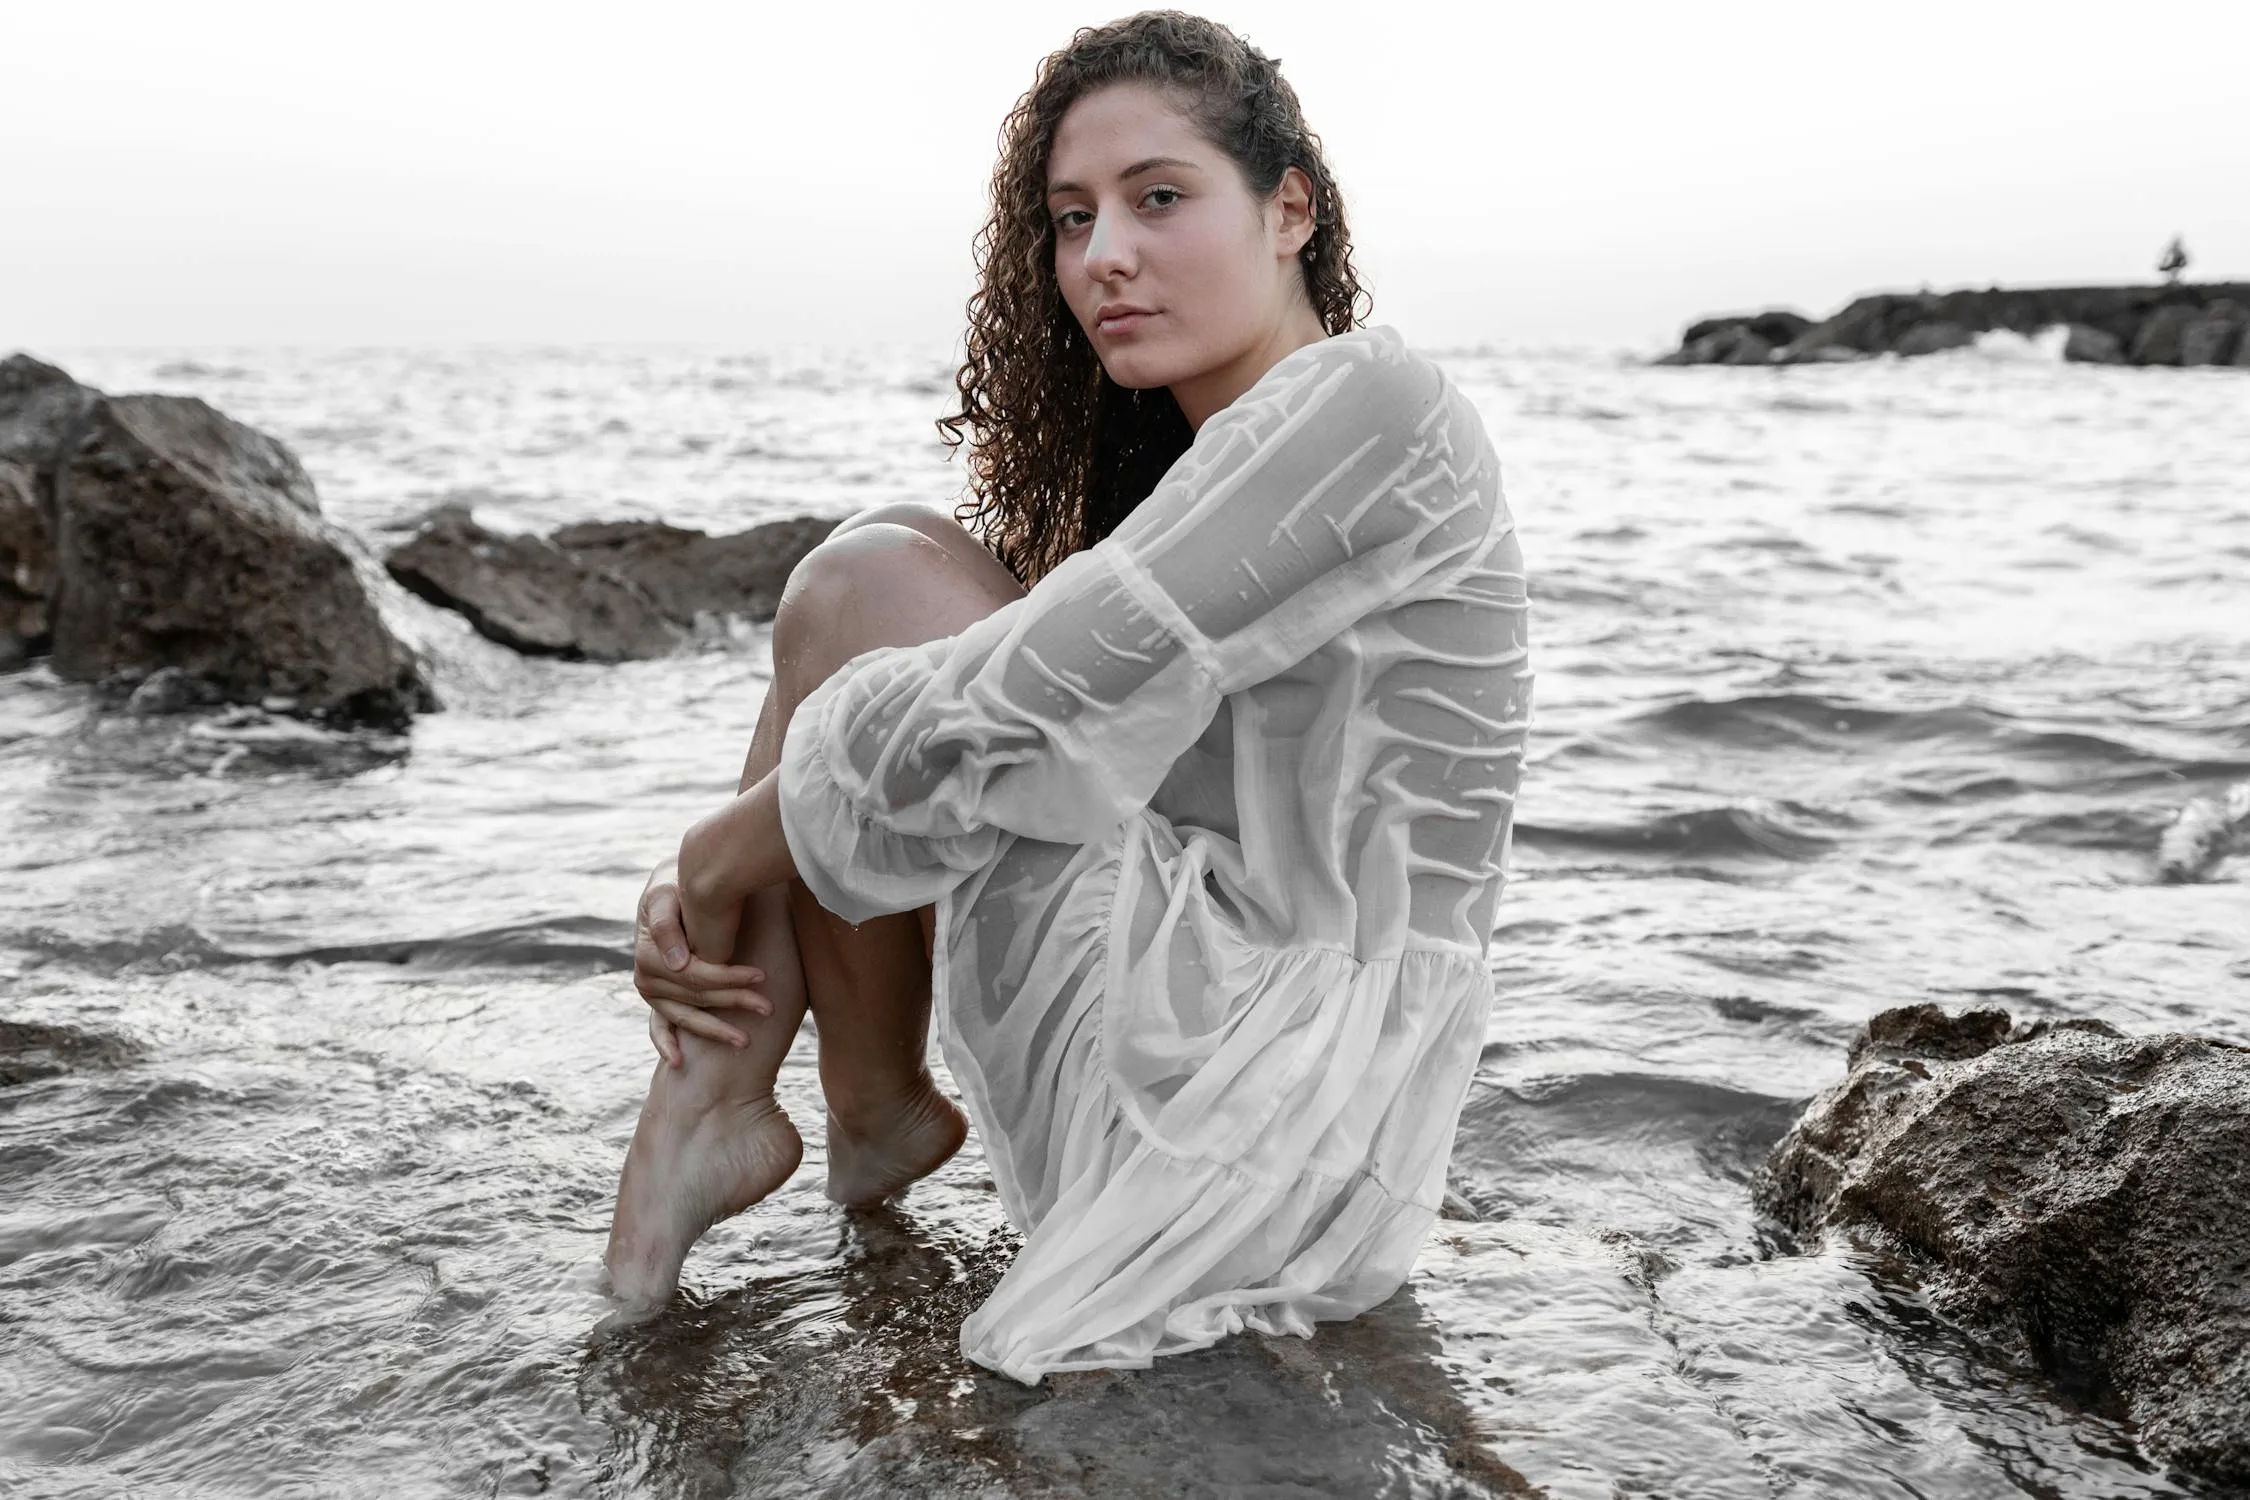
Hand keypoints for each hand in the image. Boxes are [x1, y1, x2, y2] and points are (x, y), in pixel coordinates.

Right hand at [634, 860, 768, 1067]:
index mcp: (649, 952)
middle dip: (733, 1003)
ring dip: (715, 1030)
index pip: (694, 974)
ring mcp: (652, 992)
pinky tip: (680, 1062)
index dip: (728, 978)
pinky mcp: (658, 1000)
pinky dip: (666, 1044)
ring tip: (746, 1041)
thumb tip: (677, 963)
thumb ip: (668, 922)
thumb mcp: (667, 892)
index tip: (760, 977)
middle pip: (696, 998)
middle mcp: (646, 976)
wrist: (674, 887)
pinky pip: (658, 1027)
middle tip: (769, 1008)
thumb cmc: (677, 885)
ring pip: (686, 1017)